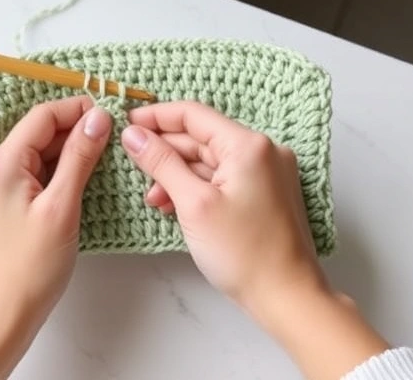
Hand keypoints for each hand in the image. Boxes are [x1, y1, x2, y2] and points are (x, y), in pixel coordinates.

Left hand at [0, 97, 111, 379]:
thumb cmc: (29, 270)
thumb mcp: (62, 207)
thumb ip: (79, 157)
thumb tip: (97, 118)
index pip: (42, 116)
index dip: (78, 110)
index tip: (110, 115)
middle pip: (36, 134)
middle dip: (73, 133)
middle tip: (112, 141)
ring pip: (32, 155)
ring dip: (63, 155)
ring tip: (98, 164)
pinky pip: (24, 175)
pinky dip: (50, 174)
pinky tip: (73, 185)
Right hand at [120, 100, 322, 305]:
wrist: (286, 296)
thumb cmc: (245, 253)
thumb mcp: (193, 203)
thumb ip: (161, 163)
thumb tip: (133, 134)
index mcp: (249, 146)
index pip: (193, 115)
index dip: (155, 117)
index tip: (126, 122)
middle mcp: (263, 152)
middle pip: (201, 138)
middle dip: (165, 152)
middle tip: (132, 164)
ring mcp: (267, 173)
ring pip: (210, 161)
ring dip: (178, 175)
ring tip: (154, 199)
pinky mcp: (265, 194)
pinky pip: (223, 178)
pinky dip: (197, 188)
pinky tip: (176, 205)